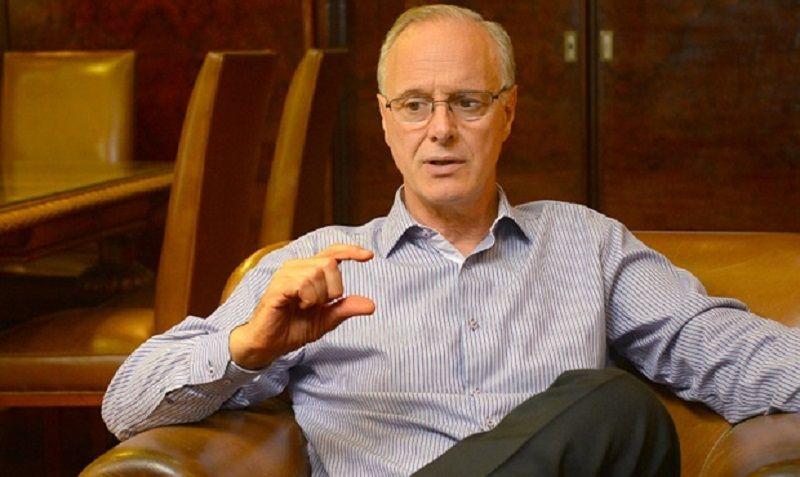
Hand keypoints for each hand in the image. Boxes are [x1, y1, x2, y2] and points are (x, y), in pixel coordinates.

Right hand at [229, 244, 374, 369]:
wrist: (270, 345)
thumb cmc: (294, 328)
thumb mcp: (327, 319)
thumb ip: (346, 308)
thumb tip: (372, 305)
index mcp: (309, 271)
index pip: (332, 252)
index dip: (351, 251)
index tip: (369, 256)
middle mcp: (297, 267)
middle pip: (329, 263)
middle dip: (333, 288)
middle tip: (319, 305)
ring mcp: (285, 274)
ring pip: (317, 273)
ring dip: (318, 296)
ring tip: (305, 307)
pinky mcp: (278, 286)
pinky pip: (302, 283)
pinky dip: (308, 298)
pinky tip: (299, 306)